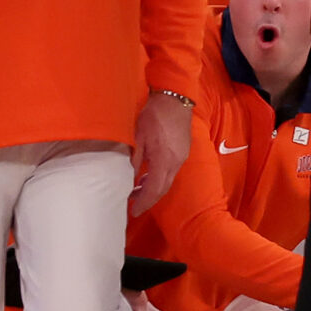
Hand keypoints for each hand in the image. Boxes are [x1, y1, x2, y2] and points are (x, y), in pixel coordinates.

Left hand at [128, 93, 193, 217]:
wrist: (175, 99)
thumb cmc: (154, 115)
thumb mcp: (138, 137)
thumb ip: (134, 159)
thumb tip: (128, 178)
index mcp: (165, 159)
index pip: (154, 189)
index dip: (144, 202)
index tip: (133, 211)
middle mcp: (176, 161)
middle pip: (163, 187)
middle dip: (149, 199)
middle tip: (134, 206)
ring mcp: (182, 156)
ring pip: (168, 179)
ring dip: (154, 188)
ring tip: (137, 191)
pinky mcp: (183, 150)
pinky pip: (171, 170)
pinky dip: (159, 178)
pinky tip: (148, 175)